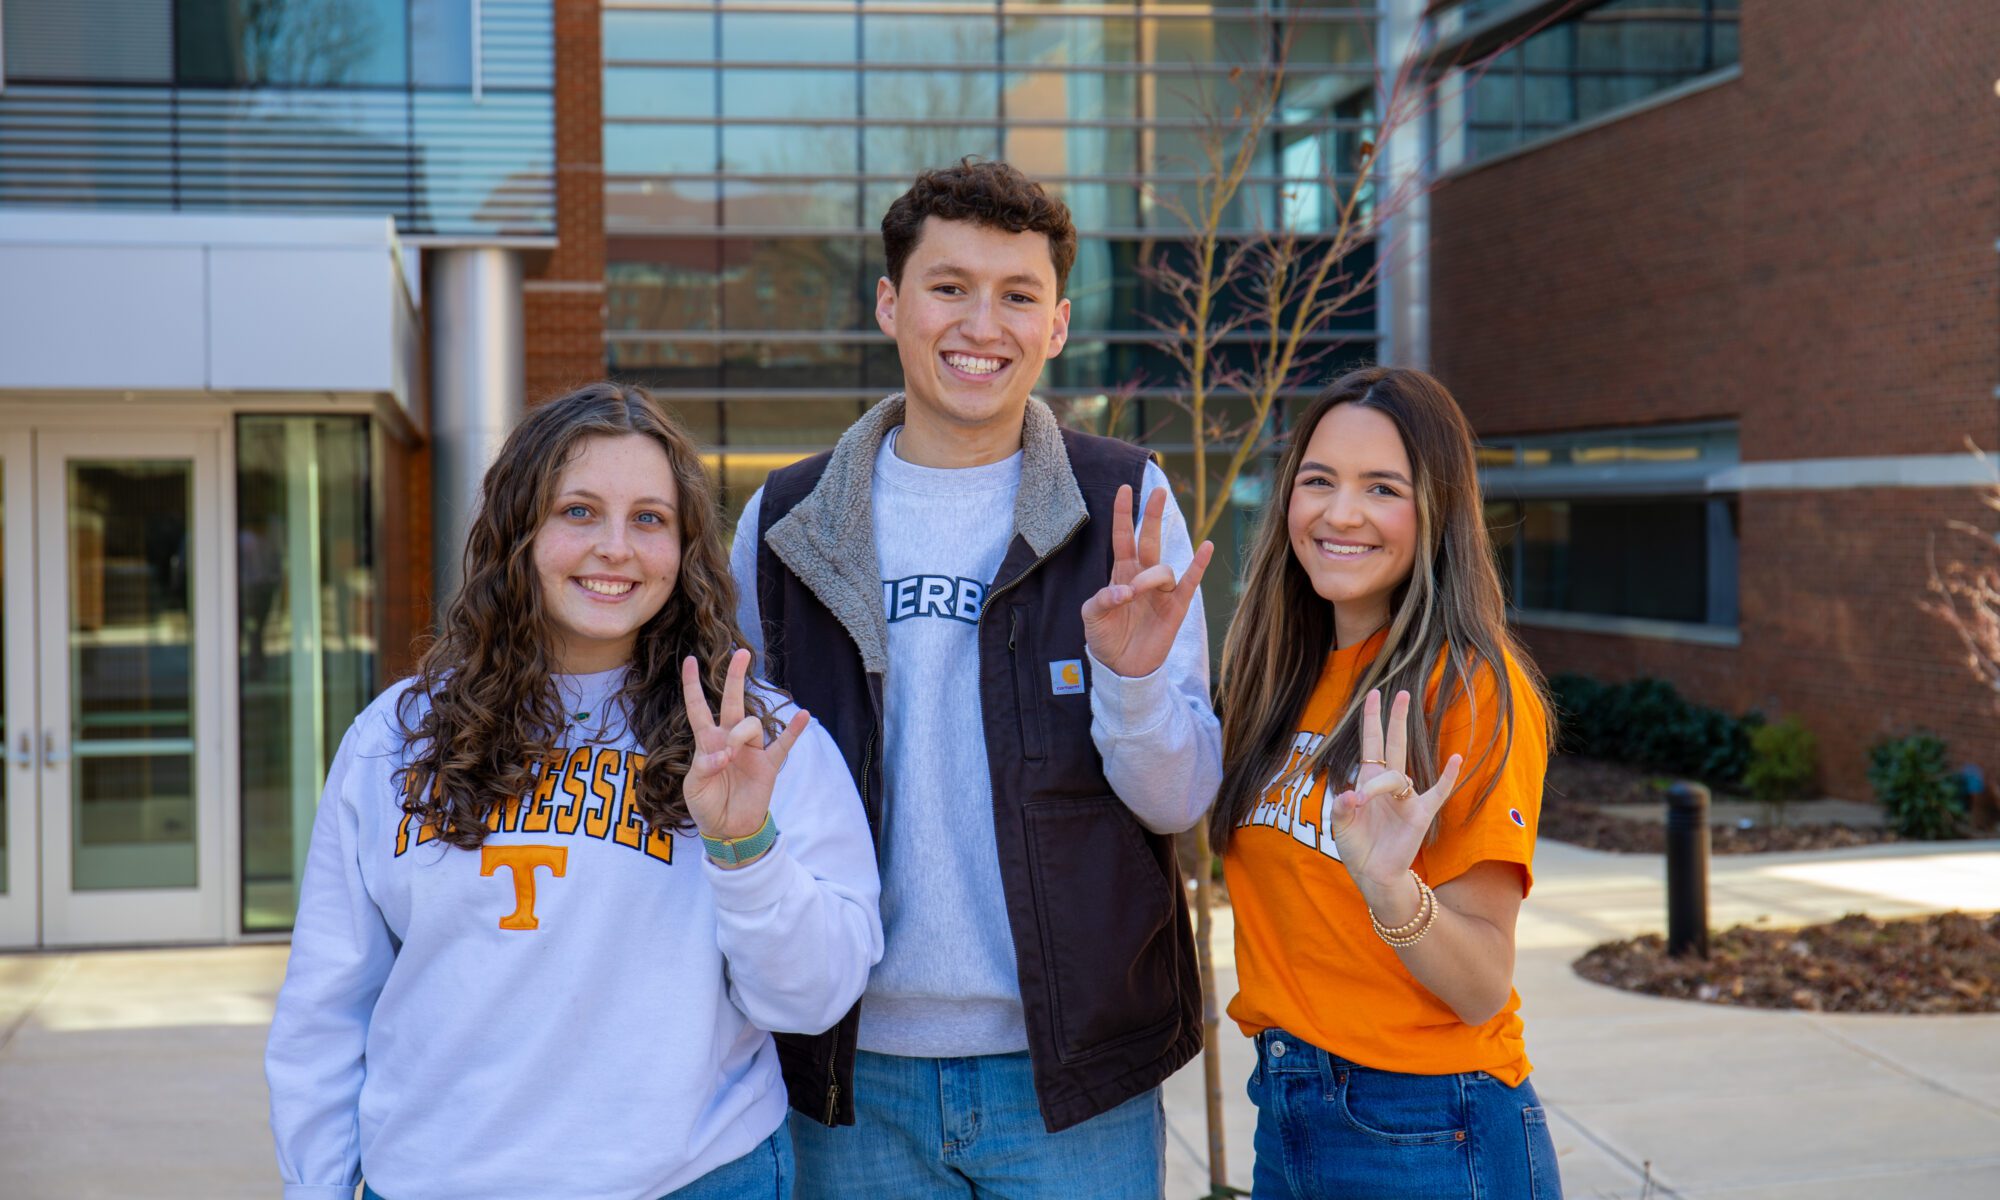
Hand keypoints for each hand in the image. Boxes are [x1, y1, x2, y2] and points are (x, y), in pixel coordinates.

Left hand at [681, 649, 809, 839]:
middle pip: (733, 701)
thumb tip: (724, 753)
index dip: (692, 685)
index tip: (689, 660)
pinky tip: (805, 716)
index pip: (699, 707)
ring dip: (740, 734)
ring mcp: (751, 750)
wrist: (728, 830)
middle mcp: (730, 740)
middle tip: (742, 653)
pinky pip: (784, 744)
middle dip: (735, 677)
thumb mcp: (694, 788)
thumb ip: (704, 767)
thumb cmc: (706, 806)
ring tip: (732, 757)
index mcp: (707, 742)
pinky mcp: (768, 765)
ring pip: (751, 724)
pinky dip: (794, 730)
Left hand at [1081, 483, 1215, 678]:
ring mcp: (1161, 590)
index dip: (1124, 514)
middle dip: (1153, 515)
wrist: (1121, 667)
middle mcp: (1143, 576)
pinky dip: (1199, 565)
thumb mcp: (1091, 617)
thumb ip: (1100, 600)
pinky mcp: (1176, 607)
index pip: (1123, 537)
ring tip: (1133, 595)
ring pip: (1162, 569)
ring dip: (1148, 578)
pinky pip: (1190, 582)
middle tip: (1158, 492)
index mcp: (1121, 572)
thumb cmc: (1105, 637)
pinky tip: (1207, 547)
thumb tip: (1123, 592)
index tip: (1124, 489)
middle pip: (1150, 539)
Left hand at [1328, 688, 1463, 893]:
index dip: (1372, 719)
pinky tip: (1455, 759)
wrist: (1374, 874)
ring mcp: (1407, 798)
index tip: (1374, 694)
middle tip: (1401, 692)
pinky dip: (1447, 777)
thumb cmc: (1356, 848)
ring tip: (1362, 800)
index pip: (1371, 744)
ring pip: (1399, 774)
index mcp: (1367, 781)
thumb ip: (1341, 809)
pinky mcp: (1420, 815)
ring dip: (1381, 783)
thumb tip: (1349, 795)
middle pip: (1393, 744)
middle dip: (1395, 719)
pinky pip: (1438, 792)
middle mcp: (1388, 785)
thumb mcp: (1341, 827)